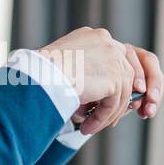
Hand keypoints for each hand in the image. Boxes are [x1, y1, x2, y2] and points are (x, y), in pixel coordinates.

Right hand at [38, 28, 161, 135]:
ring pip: (121, 92)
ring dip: (106, 114)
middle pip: (124, 74)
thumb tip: (95, 92)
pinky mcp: (115, 76)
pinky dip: (101, 119)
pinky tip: (87, 128)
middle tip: (105, 118)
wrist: (40, 74)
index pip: (114, 59)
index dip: (112, 83)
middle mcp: (107, 42)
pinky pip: (114, 104)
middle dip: (116, 99)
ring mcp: (113, 58)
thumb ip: (85, 69)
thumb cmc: (42, 71)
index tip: (103, 101)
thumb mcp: (66, 63)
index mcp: (95, 37)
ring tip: (89, 127)